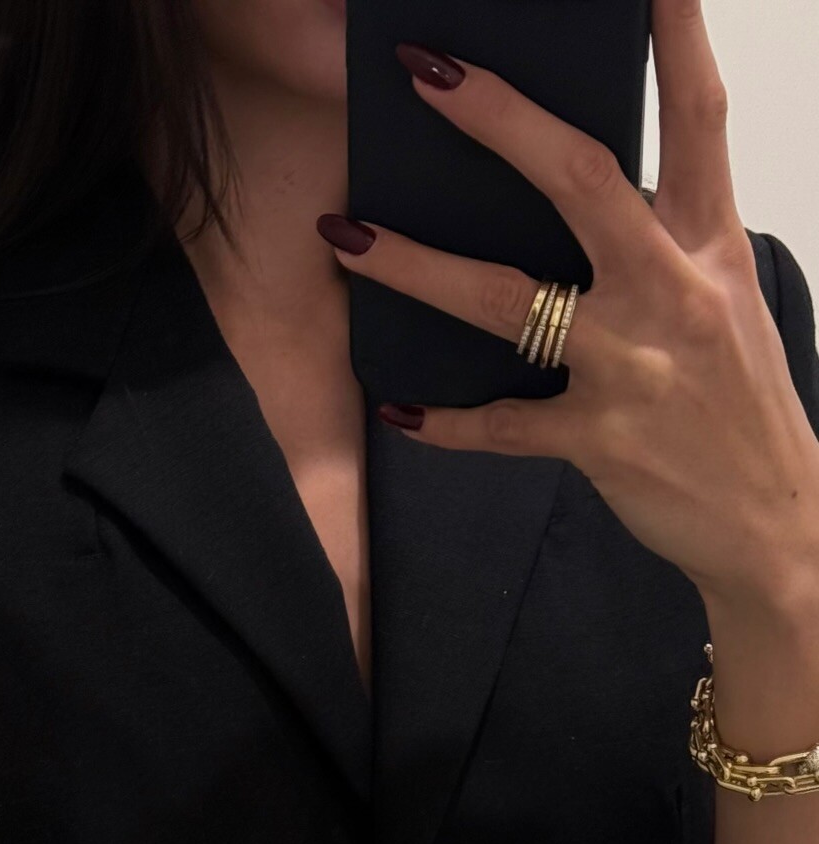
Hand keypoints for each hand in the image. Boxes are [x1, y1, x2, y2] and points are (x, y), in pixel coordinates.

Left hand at [319, 0, 818, 616]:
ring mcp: (632, 367)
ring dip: (415, 266)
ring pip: (507, 301)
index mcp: (709, 245)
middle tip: (423, 73)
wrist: (773, 520)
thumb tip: (578, 187)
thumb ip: (663, 240)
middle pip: (580, 179)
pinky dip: (444, 421)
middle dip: (497, 120)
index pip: (698, 119)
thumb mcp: (722, 299)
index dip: (675, 40)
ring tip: (345, 237)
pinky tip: (397, 408)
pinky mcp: (600, 441)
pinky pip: (501, 425)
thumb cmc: (737, 404)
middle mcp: (672, 292)